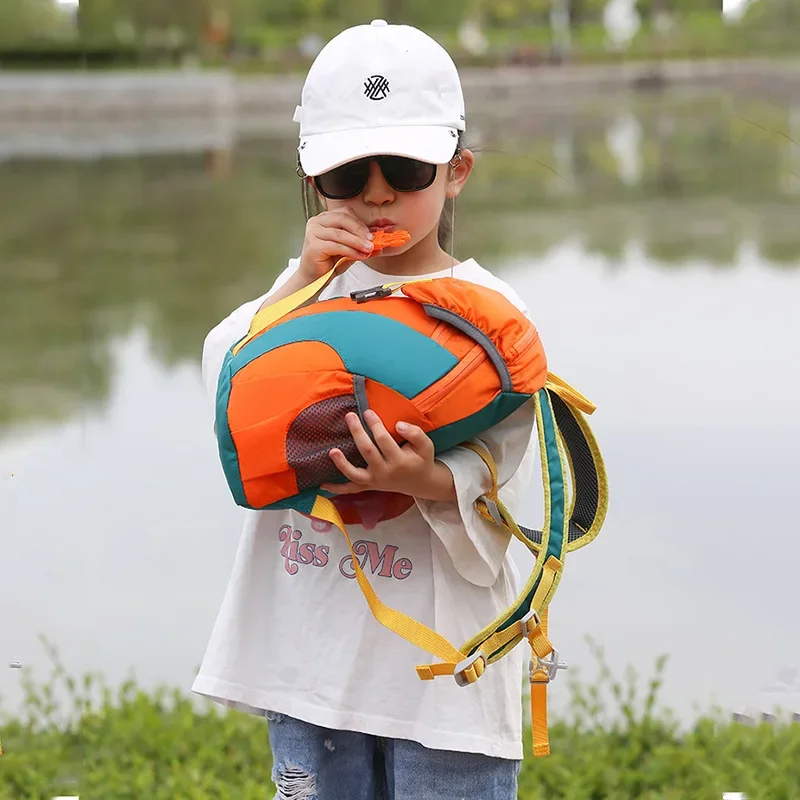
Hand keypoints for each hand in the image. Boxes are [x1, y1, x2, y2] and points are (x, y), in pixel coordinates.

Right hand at [298, 206, 375, 282]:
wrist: (314, 278)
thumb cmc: (328, 262)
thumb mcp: (348, 249)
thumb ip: (360, 243)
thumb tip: (377, 242)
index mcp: (325, 218)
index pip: (345, 213)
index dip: (360, 223)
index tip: (372, 234)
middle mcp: (317, 222)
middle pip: (343, 219)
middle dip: (360, 230)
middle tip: (372, 241)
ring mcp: (313, 232)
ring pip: (340, 233)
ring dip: (357, 242)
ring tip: (368, 249)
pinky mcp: (314, 245)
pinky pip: (337, 246)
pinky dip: (351, 251)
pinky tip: (359, 255)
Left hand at [321, 410, 455, 502]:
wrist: (421, 483)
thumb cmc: (421, 460)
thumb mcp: (426, 445)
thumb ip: (415, 433)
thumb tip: (398, 424)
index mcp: (399, 461)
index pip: (383, 440)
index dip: (375, 425)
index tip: (367, 412)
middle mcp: (385, 473)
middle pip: (367, 451)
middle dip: (357, 432)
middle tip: (350, 416)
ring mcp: (375, 481)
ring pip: (355, 474)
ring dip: (342, 464)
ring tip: (332, 451)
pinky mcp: (369, 485)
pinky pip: (351, 489)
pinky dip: (337, 488)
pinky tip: (322, 485)